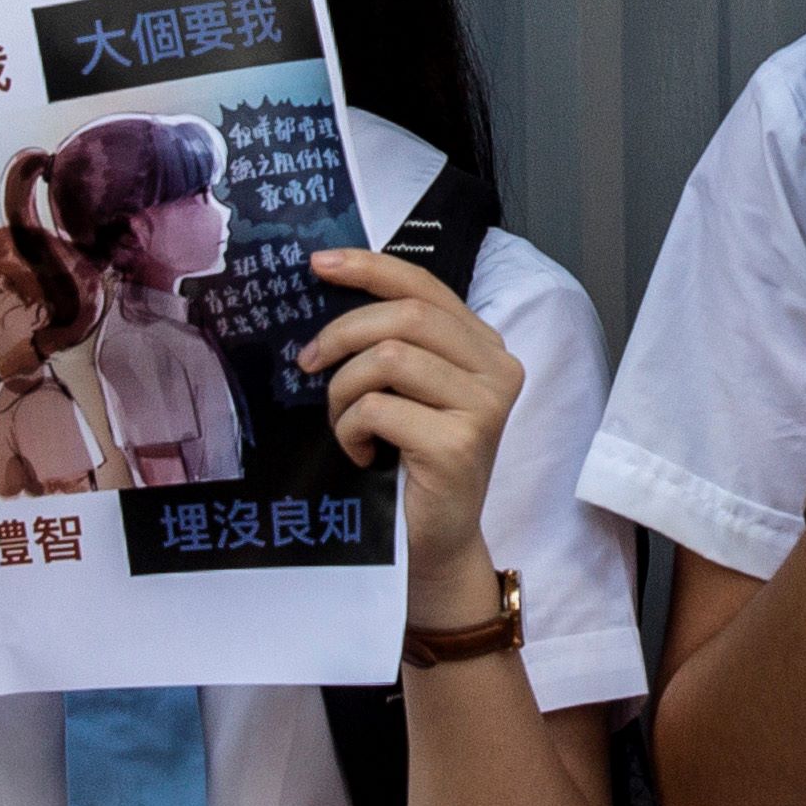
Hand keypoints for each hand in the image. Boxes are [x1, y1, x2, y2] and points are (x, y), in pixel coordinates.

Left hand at [300, 248, 529, 581]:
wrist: (437, 542)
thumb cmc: (414, 463)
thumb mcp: (410, 390)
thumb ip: (395, 343)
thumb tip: (331, 292)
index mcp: (484, 347)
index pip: (425, 286)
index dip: (369, 267)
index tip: (318, 264)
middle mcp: (497, 369)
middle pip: (405, 317)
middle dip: (342, 334)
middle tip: (308, 363)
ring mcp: (484, 408)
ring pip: (387, 359)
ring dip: (344, 391)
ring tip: (344, 424)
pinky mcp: (459, 445)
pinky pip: (379, 409)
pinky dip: (351, 428)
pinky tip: (360, 454)